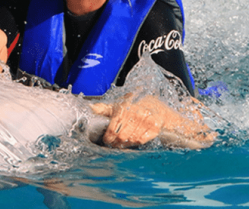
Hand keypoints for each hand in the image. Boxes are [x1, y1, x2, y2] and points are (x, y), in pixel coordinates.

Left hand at [90, 93, 214, 148]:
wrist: (159, 107)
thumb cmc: (136, 105)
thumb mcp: (119, 103)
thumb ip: (103, 108)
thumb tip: (89, 108)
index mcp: (124, 107)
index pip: (113, 128)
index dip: (108, 137)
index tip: (106, 140)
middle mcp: (135, 114)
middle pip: (121, 136)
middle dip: (115, 142)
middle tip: (113, 144)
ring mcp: (146, 121)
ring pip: (130, 140)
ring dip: (124, 144)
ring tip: (120, 144)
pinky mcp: (154, 128)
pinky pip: (141, 141)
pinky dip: (134, 144)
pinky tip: (131, 142)